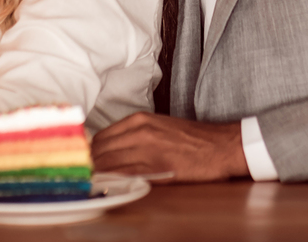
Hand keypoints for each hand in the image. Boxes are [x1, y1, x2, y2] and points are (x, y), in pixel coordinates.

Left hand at [90, 112, 247, 182]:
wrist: (221, 146)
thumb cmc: (192, 139)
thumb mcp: (159, 127)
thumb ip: (134, 136)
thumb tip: (111, 151)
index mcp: (139, 120)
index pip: (100, 137)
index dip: (90, 154)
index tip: (86, 164)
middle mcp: (139, 130)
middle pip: (99, 150)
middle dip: (90, 165)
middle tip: (86, 177)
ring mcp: (147, 148)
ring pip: (108, 163)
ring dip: (98, 175)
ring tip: (94, 184)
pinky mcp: (157, 166)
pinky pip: (125, 174)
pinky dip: (113, 181)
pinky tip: (110, 187)